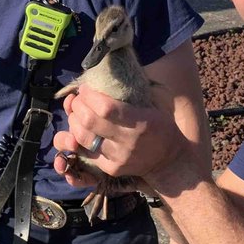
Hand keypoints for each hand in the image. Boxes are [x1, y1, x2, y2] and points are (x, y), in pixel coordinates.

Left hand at [52, 85, 186, 185]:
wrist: (169, 161)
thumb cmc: (161, 127)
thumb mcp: (152, 106)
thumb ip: (131, 94)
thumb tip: (106, 74)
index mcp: (141, 121)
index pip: (105, 108)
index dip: (89, 96)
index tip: (85, 88)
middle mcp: (128, 140)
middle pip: (90, 121)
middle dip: (77, 106)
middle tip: (78, 99)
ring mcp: (118, 157)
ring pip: (83, 138)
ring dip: (74, 121)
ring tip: (76, 113)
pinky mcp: (111, 169)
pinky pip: (86, 152)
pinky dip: (79, 138)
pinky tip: (80, 129)